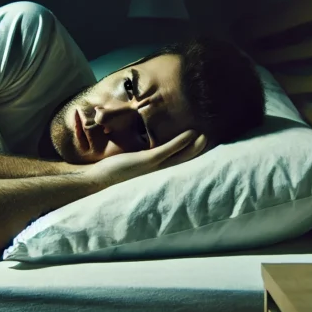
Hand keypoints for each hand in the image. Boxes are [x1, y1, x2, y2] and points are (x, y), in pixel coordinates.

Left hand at [82, 130, 207, 188]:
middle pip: (183, 160)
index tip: (202, 146)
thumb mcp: (131, 159)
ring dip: (194, 147)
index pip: (177, 161)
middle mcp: (158, 169)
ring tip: (206, 137)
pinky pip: (168, 150)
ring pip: (180, 155)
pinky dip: (180, 142)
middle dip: (197, 152)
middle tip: (211, 142)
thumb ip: (141, 155)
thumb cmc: (114, 168)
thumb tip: (145, 148)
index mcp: (155, 169)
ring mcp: (154, 165)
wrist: (99, 178)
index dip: (190, 154)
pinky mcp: (148, 160)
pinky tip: (190, 134)